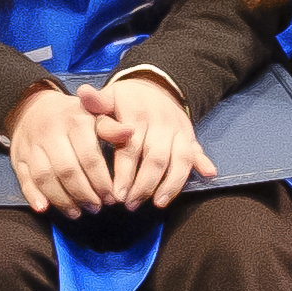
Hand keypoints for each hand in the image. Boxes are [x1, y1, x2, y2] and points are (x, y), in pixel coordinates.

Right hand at [0, 81, 122, 216]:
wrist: (33, 107)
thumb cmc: (72, 117)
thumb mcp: (94, 115)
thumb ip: (111, 127)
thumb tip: (130, 132)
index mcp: (75, 121)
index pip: (90, 157)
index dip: (101, 181)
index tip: (112, 197)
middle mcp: (51, 132)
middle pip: (67, 170)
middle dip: (83, 194)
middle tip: (96, 208)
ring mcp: (32, 145)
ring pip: (45, 177)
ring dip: (61, 199)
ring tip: (77, 212)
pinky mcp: (18, 157)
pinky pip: (23, 178)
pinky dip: (32, 195)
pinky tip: (44, 208)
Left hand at [82, 66, 205, 207]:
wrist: (155, 85)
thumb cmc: (125, 100)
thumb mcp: (108, 97)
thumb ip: (96, 103)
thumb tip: (84, 93)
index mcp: (138, 113)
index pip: (131, 147)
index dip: (124, 172)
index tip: (116, 194)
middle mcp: (161, 122)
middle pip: (156, 158)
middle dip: (144, 185)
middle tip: (131, 205)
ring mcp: (178, 129)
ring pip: (180, 159)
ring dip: (171, 184)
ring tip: (158, 203)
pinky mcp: (189, 135)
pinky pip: (198, 150)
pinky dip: (203, 162)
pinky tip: (208, 175)